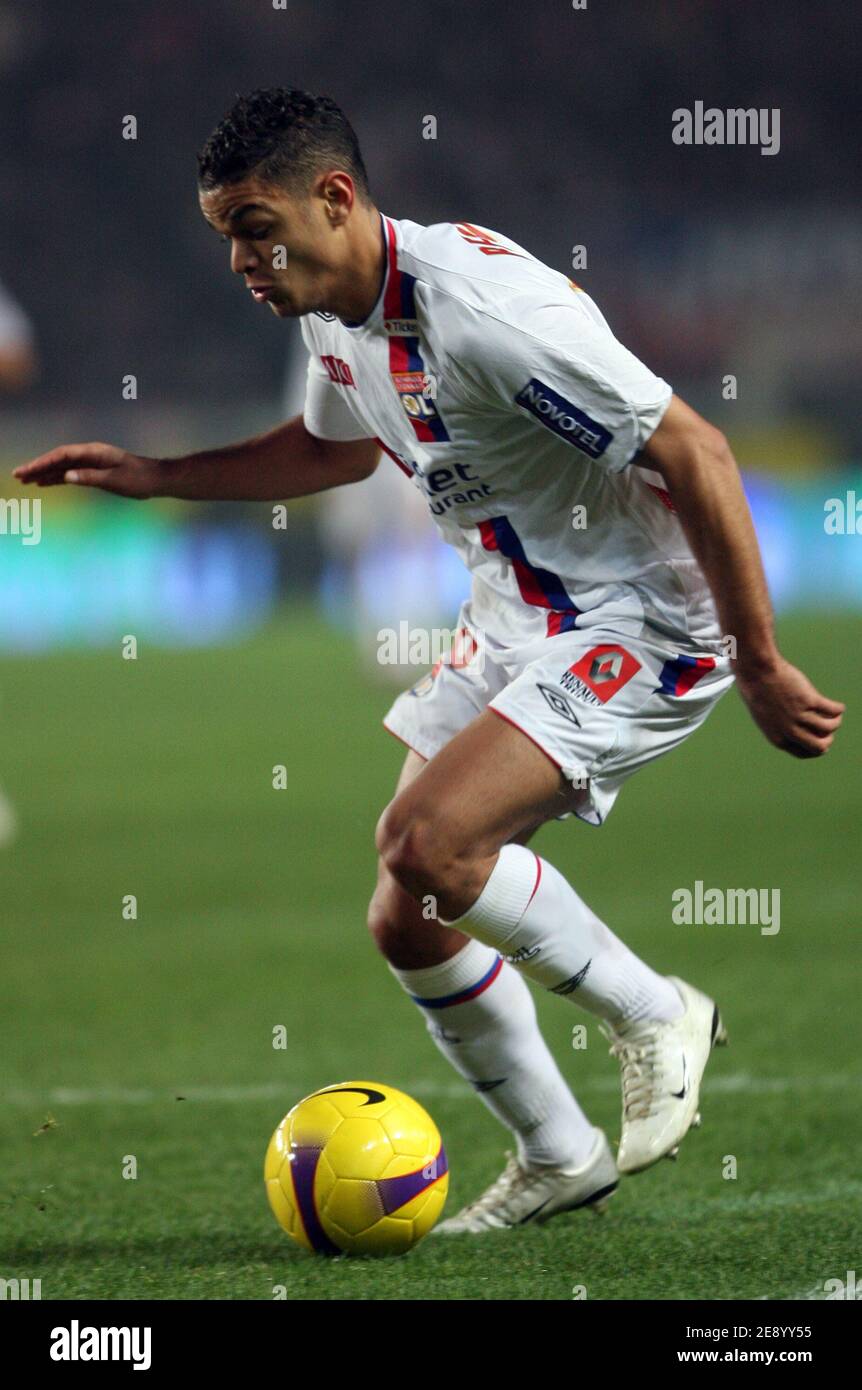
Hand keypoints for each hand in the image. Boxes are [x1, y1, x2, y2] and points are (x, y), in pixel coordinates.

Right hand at [13, 442, 161, 497]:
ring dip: (44, 473)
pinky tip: (45, 483)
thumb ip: (90, 477)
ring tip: (26, 481)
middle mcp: (90, 454)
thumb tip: (66, 476)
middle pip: (58, 459)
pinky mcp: (95, 471)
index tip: (27, 471)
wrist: (157, 479)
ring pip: (62, 466)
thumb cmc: (138, 479)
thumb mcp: (115, 480)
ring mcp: (92, 462)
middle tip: (18, 476)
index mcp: (93, 452)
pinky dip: (57, 478)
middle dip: (37, 467)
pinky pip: (71, 473)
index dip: (42, 462)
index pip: (61, 455)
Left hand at [735, 656, 844, 757]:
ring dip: (836, 721)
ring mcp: (800, 716)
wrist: (756, 673)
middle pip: (820, 746)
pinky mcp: (809, 700)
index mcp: (778, 739)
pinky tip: (838, 706)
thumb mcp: (767, 717)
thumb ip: (781, 727)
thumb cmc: (759, 692)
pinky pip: (833, 710)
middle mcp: (789, 731)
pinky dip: (839, 709)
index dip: (816, 747)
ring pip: (830, 727)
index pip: (805, 753)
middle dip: (828, 739)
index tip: (821, 738)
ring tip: (835, 714)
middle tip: (828, 726)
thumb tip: (803, 730)